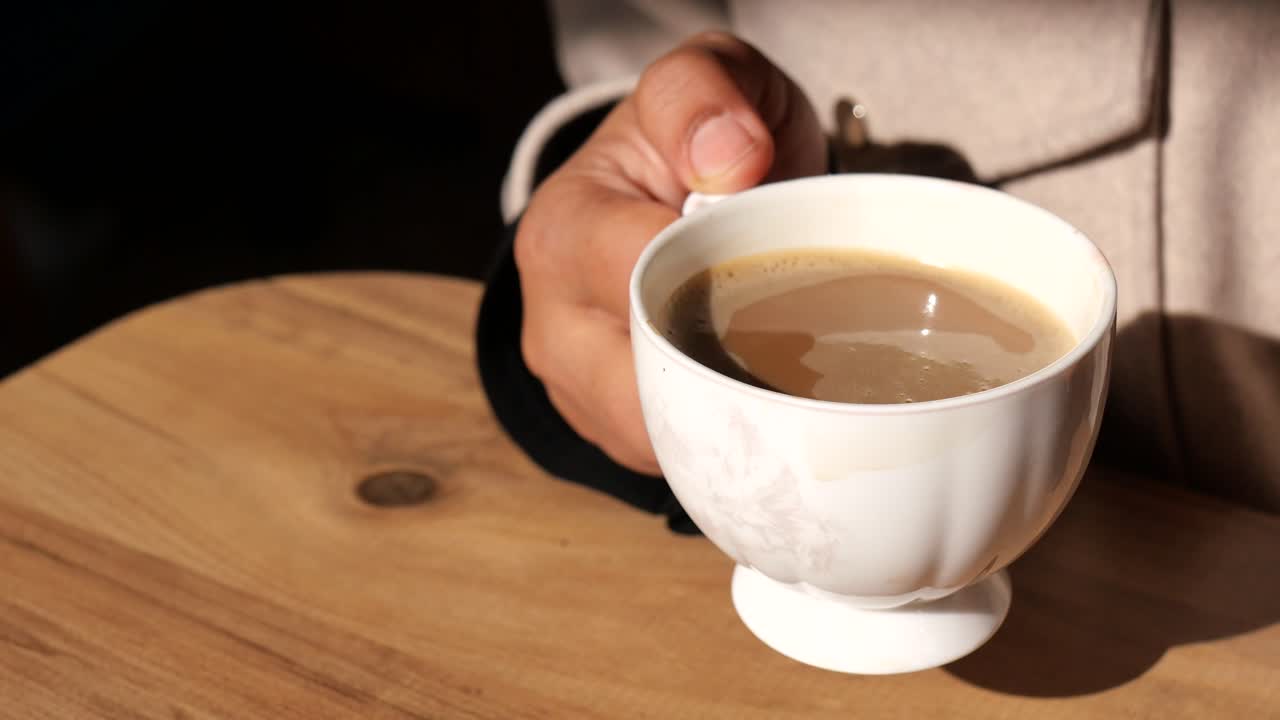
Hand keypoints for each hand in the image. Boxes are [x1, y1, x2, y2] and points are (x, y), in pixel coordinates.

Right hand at [515, 32, 825, 473]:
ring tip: (794, 377)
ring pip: (663, 442)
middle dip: (735, 377)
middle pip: (646, 388)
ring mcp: (577, 389)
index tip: (788, 276)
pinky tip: (769, 404)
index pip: (637, 281)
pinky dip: (729, 440)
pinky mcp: (611, 430)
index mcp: (564, 234)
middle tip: (811, 347)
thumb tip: (730, 161)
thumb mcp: (700, 79)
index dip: (720, 286)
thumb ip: (703, 93)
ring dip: (737, 419)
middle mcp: (554, 324)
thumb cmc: (687, 145)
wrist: (665, 196)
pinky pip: (675, 458)